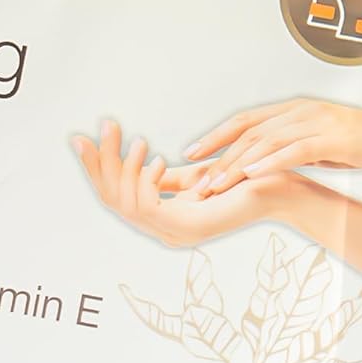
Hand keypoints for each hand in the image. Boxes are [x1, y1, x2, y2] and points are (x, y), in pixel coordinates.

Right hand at [73, 118, 301, 246]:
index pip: (115, 197)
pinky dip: (146, 180)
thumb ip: (164, 177)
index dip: (97, 168)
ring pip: (126, 204)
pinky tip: (155, 158)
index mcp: (162, 220)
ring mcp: (174, 233)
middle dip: (102, 163)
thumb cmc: (242, 180)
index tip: (83, 137)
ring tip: (136, 140)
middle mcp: (164, 231)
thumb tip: (135, 160)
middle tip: (103, 128)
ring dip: (124, 168)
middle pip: (113, 201)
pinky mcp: (188, 228)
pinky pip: (149, 206)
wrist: (279, 188)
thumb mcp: (193, 177)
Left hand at [175, 100, 361, 192]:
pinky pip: (296, 150)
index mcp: (296, 110)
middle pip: (249, 130)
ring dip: (238, 164)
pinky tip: (252, 175)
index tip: (191, 155)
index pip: (246, 120)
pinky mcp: (336, 138)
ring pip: (267, 140)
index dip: (216, 136)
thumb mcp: (320, 144)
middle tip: (195, 177)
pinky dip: (271, 162)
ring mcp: (319, 122)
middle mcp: (303, 110)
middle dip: (218, 154)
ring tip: (216, 184)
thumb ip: (291, 148)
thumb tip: (263, 164)